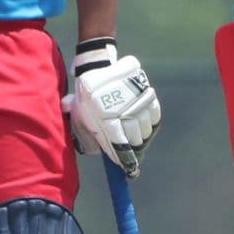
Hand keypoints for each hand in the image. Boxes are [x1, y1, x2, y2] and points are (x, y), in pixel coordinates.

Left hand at [71, 38, 160, 177]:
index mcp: (103, 117)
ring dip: (141, 135)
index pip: (119, 145)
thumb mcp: (78, 116)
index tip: (126, 167)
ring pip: (146, 129)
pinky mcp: (147, 92)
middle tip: (128, 147)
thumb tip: (96, 154)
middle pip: (135, 139)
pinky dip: (150, 122)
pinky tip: (141, 120)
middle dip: (132, 147)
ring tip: (133, 133)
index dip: (124, 158)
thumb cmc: (86, 96)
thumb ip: (85, 137)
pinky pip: (154, 116)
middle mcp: (123, 110)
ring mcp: (137, 101)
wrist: (97, 67)